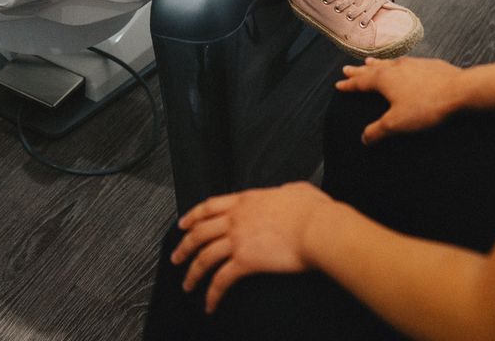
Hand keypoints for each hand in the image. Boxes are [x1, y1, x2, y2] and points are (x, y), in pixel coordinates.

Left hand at [171, 182, 333, 313]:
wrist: (317, 228)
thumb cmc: (312, 211)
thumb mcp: (296, 190)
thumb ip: (286, 191)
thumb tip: (290, 192)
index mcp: (246, 200)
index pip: (209, 206)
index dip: (192, 216)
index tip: (183, 224)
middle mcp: (236, 218)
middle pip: (199, 232)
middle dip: (184, 246)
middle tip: (177, 257)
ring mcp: (238, 240)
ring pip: (204, 257)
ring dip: (192, 273)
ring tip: (187, 285)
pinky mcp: (245, 261)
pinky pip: (221, 280)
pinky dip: (212, 294)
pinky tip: (210, 303)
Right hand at [336, 56, 474, 143]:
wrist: (459, 90)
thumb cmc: (426, 106)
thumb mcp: (397, 123)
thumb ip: (378, 131)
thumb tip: (364, 139)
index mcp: (384, 79)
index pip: (361, 82)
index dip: (349, 85)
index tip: (339, 84)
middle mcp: (395, 68)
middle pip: (372, 69)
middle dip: (359, 71)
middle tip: (347, 69)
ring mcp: (412, 64)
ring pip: (389, 62)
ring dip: (377, 63)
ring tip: (370, 61)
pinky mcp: (428, 65)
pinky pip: (406, 63)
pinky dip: (398, 64)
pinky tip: (403, 65)